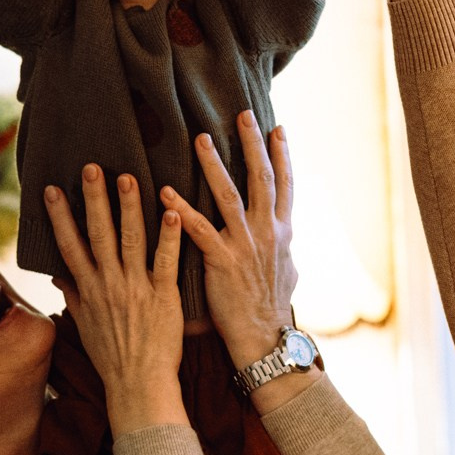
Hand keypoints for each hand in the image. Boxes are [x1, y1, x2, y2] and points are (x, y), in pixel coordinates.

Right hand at [44, 167, 185, 436]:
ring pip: (131, 240)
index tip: (53, 189)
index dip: (60, 217)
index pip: (70, 245)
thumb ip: (75, 297)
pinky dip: (169, 236)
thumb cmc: (112, 358)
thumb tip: (60, 276)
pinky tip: (173, 211)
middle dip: (95, 199)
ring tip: (129, 178)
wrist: (138, 385)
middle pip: (99, 234)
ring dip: (130, 208)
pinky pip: (166, 261)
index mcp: (89, 290)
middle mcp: (109, 285)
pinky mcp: (164, 296)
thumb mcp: (86, 326)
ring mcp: (136, 288)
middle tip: (92, 166)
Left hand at [161, 114, 313, 413]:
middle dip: (253, 145)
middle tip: (242, 114)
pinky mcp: (223, 261)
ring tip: (200, 137)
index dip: (282, 155)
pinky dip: (181, 209)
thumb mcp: (289, 275)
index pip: (286, 186)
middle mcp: (268, 233)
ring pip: (230, 195)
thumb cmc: (272, 310)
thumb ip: (286, 252)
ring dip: (214, 164)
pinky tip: (164, 191)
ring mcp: (246, 246)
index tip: (277, 127)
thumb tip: (290, 241)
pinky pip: (199, 229)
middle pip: (262, 179)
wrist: (264, 340)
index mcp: (283, 234)